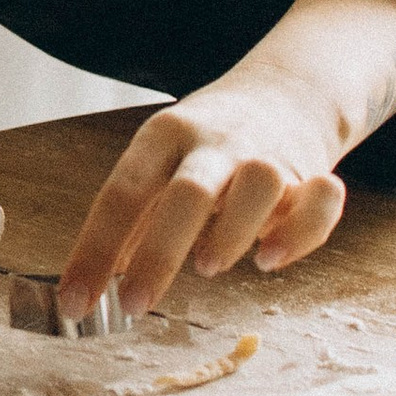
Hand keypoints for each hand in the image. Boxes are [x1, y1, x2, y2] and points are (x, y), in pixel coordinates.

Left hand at [57, 0, 395, 317]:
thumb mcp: (159, 162)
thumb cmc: (207, 144)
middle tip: (134, 304)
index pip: (121, 193)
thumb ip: (133, 219)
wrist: (287, 91)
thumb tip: (90, 284)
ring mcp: (267, 155)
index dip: (95, 251)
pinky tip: (272, 258)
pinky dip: (302, 232)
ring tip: (209, 265)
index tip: (75, 302)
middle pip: (188, 192)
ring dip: (234, 231)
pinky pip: (320, 199)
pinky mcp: (312, 172)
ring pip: (259, 184)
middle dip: (159, 253)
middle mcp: (215, 142)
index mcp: (163, 137)